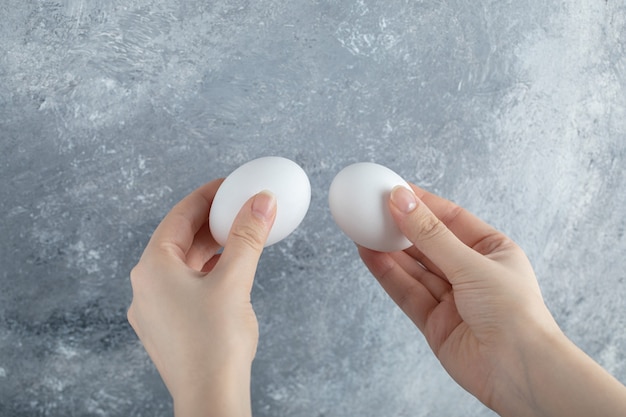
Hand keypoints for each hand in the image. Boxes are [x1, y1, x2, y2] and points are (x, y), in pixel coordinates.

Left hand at [127, 180, 275, 416]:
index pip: (179, 216)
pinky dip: (208, 270)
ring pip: (184, 263)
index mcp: (152, 268)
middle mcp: (146, 286)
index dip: (206, 196)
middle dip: (211, 221)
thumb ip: (247, 237)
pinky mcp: (169, 326)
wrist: (210, 397)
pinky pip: (187, 285)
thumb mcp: (235, 280)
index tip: (229, 185)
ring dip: (211, 246)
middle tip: (239, 207)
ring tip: (239, 234)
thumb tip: (261, 201)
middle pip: (180, 239)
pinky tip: (229, 269)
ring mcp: (155, 308)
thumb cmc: (215, 343)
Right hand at [359, 184, 625, 416]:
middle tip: (371, 206)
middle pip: (428, 242)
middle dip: (400, 225)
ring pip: (413, 267)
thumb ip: (430, 235)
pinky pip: (406, 291)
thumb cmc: (513, 314)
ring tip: (362, 227)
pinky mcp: (433, 321)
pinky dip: (387, 273)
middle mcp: (470, 272)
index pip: (450, 218)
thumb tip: (401, 200)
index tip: (393, 188)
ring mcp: (451, 298)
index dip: (421, 203)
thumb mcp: (471, 263)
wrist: (518, 371)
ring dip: (388, 248)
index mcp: (491, 251)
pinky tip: (369, 253)